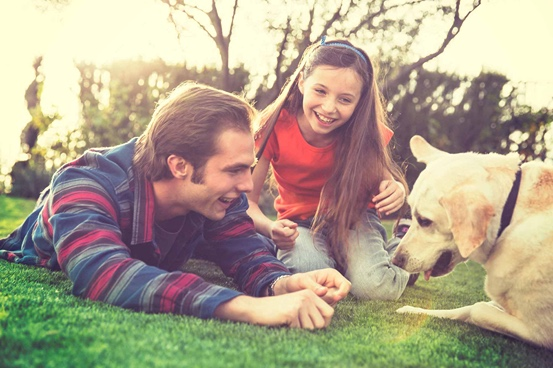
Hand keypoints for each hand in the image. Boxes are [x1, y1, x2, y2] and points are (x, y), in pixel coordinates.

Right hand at [214, 291, 334, 328]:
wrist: (258, 308)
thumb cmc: (278, 311)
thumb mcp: (298, 306)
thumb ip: (312, 311)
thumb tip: (326, 324)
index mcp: (311, 294)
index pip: (330, 312)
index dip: (324, 322)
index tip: (313, 325)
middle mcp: (308, 296)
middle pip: (322, 323)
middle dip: (312, 329)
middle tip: (298, 325)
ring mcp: (300, 303)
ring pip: (312, 328)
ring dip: (302, 330)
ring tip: (291, 322)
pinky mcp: (293, 312)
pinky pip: (300, 330)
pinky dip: (293, 330)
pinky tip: (284, 322)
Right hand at [269, 219, 298, 249]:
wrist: (272, 231)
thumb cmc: (279, 225)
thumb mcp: (284, 221)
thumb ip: (290, 223)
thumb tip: (295, 225)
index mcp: (275, 230)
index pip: (286, 233)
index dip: (292, 231)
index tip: (293, 228)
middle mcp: (275, 238)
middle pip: (290, 239)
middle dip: (295, 234)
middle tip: (295, 231)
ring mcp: (277, 244)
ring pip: (291, 243)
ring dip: (295, 238)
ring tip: (292, 234)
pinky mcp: (280, 247)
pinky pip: (291, 247)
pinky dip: (292, 242)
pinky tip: (290, 238)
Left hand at [275, 268, 350, 306]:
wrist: (287, 290)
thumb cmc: (295, 282)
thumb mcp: (302, 281)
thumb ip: (313, 286)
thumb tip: (324, 291)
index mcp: (332, 275)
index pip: (346, 285)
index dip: (343, 292)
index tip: (335, 298)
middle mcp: (333, 284)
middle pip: (342, 295)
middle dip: (331, 299)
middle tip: (318, 300)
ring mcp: (330, 294)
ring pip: (335, 303)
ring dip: (325, 304)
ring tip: (312, 301)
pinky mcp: (325, 302)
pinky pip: (328, 308)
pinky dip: (321, 309)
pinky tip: (312, 306)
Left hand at [372, 180, 404, 215]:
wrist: (399, 187)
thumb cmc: (388, 185)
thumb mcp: (384, 183)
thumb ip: (381, 187)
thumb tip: (380, 195)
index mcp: (395, 185)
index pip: (387, 192)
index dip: (380, 196)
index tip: (373, 200)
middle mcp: (400, 191)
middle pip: (391, 199)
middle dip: (383, 203)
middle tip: (376, 207)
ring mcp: (402, 197)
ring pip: (394, 204)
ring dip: (386, 208)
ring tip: (379, 210)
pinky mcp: (401, 203)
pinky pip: (397, 208)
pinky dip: (391, 211)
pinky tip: (386, 213)